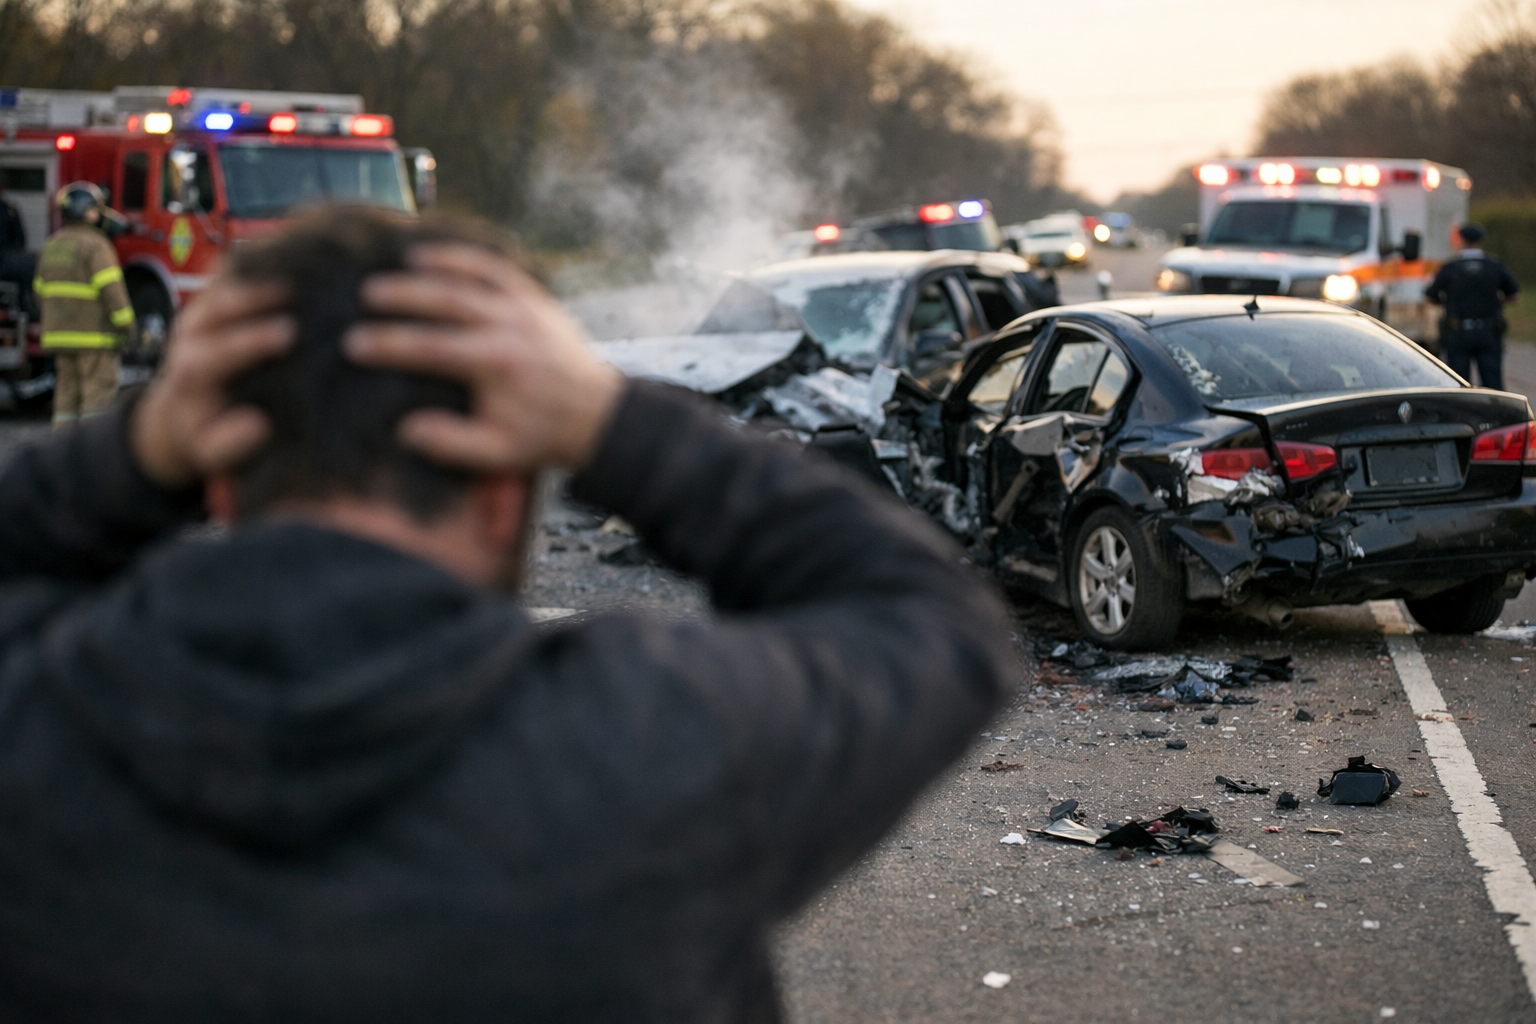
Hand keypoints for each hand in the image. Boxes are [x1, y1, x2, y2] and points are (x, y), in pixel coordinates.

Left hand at [131, 277, 293, 488]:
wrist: (180, 411)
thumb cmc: (204, 432)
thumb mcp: (210, 452)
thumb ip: (229, 444)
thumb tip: (257, 426)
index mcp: (191, 371)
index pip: (216, 351)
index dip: (250, 341)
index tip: (287, 334)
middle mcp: (191, 333)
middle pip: (218, 305)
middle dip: (257, 296)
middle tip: (299, 289)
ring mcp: (201, 309)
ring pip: (225, 280)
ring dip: (262, 271)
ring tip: (303, 264)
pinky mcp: (214, 294)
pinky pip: (236, 268)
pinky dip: (264, 260)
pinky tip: (300, 254)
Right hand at [344, 245, 624, 472]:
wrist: (597, 415)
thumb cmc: (542, 436)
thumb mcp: (498, 453)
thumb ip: (451, 443)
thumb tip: (406, 428)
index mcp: (497, 363)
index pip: (430, 347)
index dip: (389, 345)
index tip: (354, 345)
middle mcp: (510, 327)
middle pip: (447, 299)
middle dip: (403, 296)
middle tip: (365, 295)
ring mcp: (526, 307)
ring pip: (473, 275)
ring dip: (433, 266)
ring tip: (396, 263)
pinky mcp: (536, 299)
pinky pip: (498, 268)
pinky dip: (467, 257)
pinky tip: (439, 254)